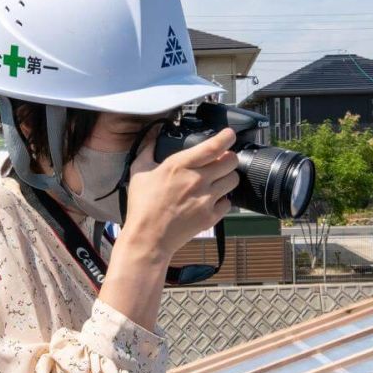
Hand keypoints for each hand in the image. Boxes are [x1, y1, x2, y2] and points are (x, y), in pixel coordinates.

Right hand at [118, 126, 239, 260]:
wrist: (148, 238)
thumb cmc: (142, 206)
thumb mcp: (138, 172)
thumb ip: (148, 150)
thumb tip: (153, 136)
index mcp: (179, 165)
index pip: (213, 146)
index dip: (226, 137)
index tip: (229, 134)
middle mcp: (197, 180)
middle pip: (231, 161)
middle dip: (229, 157)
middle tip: (222, 160)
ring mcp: (206, 199)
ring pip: (234, 180)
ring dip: (228, 177)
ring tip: (218, 180)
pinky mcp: (210, 216)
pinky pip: (229, 203)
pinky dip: (223, 200)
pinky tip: (212, 200)